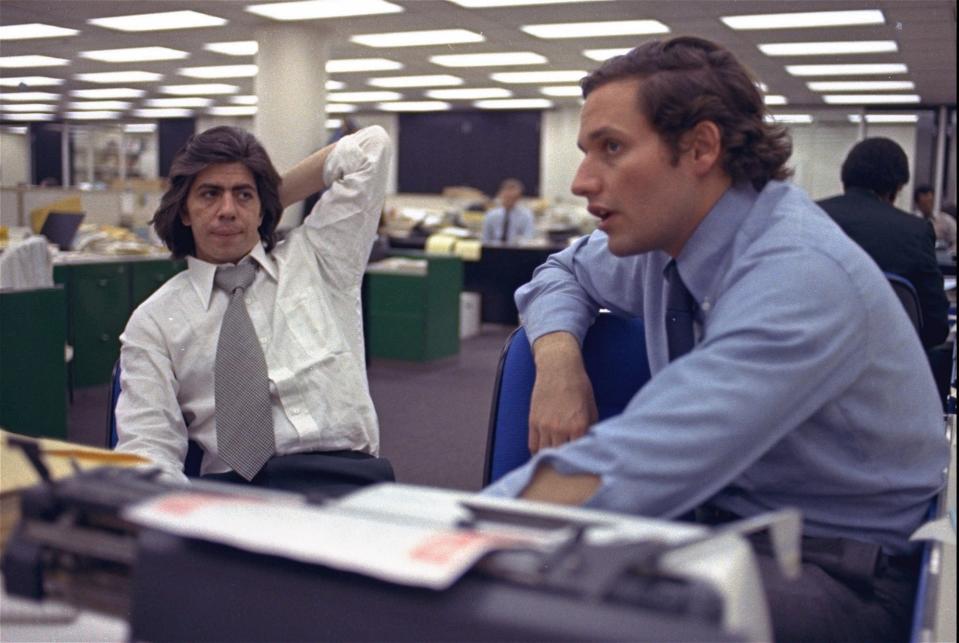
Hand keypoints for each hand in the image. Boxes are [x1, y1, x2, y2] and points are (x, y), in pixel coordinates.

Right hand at [528, 332, 597, 452]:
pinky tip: (545, 452)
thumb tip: (590, 444)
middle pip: (561, 457)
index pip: (579, 454)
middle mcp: (560, 428)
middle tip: (568, 466)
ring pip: (545, 454)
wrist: (558, 368)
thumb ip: (591, 428)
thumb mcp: (591, 407)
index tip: (582, 463)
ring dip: (550, 458)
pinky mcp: (533, 422)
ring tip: (555, 462)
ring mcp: (544, 426)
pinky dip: (538, 451)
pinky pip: (532, 445)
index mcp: (579, 426)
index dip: (581, 459)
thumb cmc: (579, 386)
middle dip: (565, 463)